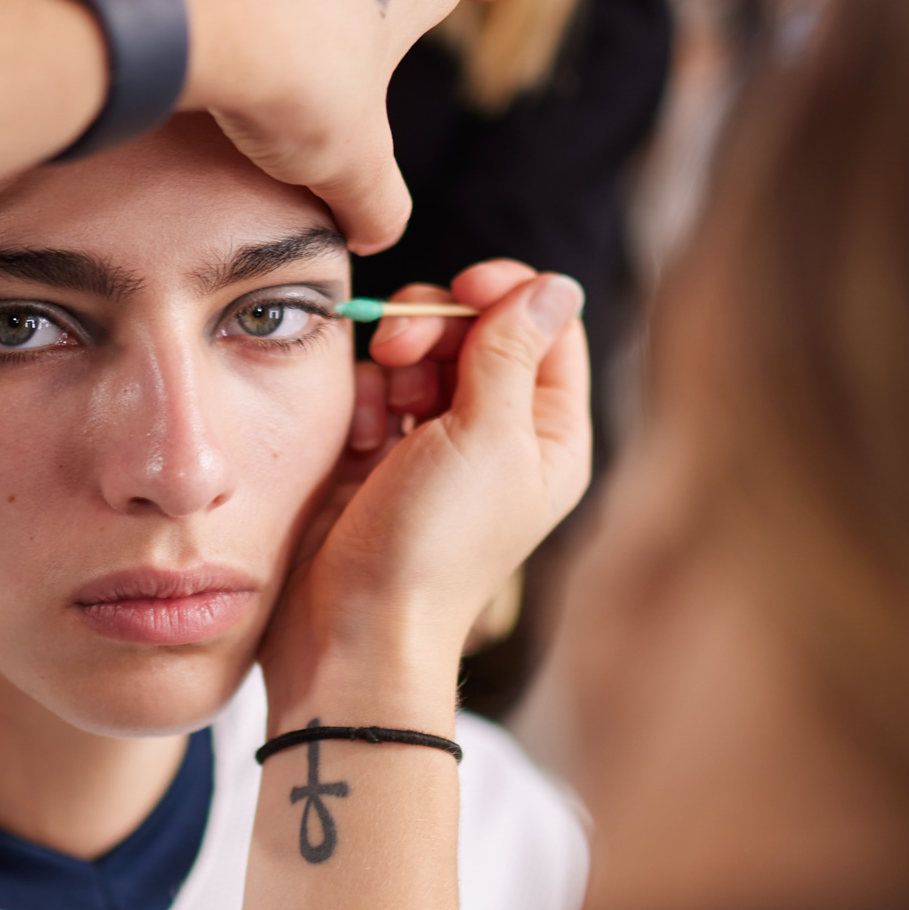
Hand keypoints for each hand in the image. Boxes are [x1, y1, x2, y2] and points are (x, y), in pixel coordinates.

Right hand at [260, 261, 590, 714]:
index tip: (467, 291)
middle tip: (404, 351)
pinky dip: (363, 397)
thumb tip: (554, 284)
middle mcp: (498, 435)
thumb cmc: (435, 542)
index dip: (508, 295)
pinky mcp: (377, 453)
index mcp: (548, 435)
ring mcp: (435, 443)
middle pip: (479, 329)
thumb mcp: (488, 435)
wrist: (354, 625)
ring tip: (382, 406)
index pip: (548, 327)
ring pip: (422, 352)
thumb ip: (512, 351)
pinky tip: (356, 435)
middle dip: (437, 325)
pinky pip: (374, 388)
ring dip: (396, 362)